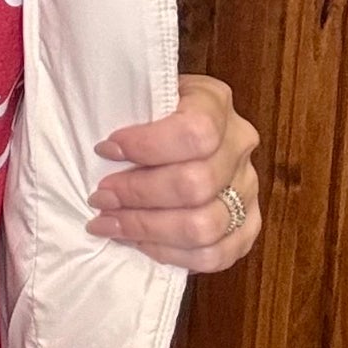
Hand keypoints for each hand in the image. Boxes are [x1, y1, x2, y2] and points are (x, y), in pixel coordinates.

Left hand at [83, 73, 260, 272]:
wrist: (177, 130)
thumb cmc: (146, 112)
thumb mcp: (138, 92)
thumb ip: (124, 104)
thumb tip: (99, 146)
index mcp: (214, 101)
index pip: (196, 131)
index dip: (148, 146)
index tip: (105, 150)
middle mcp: (239, 143)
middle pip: (196, 184)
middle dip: (138, 195)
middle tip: (100, 196)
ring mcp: (248, 187)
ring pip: (205, 225)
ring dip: (148, 229)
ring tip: (110, 223)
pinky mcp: (248, 225)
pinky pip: (216, 255)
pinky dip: (172, 254)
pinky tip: (139, 242)